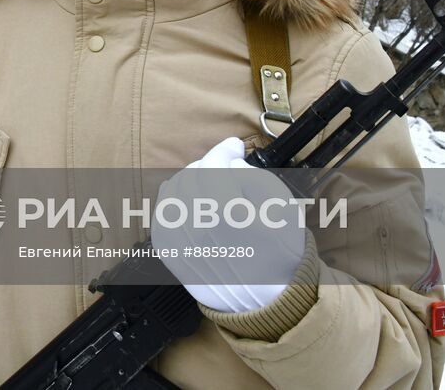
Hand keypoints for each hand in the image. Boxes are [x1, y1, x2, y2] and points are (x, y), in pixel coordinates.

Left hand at [151, 137, 305, 313]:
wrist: (265, 299)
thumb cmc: (279, 253)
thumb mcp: (282, 207)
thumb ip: (253, 175)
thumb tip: (230, 159)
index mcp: (226, 213)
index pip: (214, 164)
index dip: (225, 150)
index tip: (235, 146)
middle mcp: (196, 225)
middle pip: (192, 174)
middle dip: (210, 165)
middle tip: (226, 165)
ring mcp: (178, 239)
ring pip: (174, 189)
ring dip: (192, 180)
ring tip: (211, 184)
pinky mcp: (168, 251)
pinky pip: (162, 211)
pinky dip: (175, 199)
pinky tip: (193, 201)